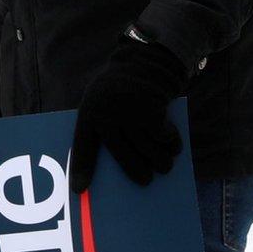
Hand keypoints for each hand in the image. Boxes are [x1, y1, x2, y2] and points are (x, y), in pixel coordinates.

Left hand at [70, 37, 188, 192]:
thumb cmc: (121, 92)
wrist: (144, 61)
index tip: (79, 190)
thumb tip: (125, 166)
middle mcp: (106, 113)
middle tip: (146, 182)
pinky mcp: (151, 110)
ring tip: (165, 166)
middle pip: (122, 156)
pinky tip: (173, 144)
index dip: (80, 169)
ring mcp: (129, 113)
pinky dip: (171, 142)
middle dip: (136, 171)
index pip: (81, 146)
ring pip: (147, 149)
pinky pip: (163, 137)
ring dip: (160, 161)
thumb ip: (105, 129)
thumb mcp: (104, 103)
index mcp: (89, 113)